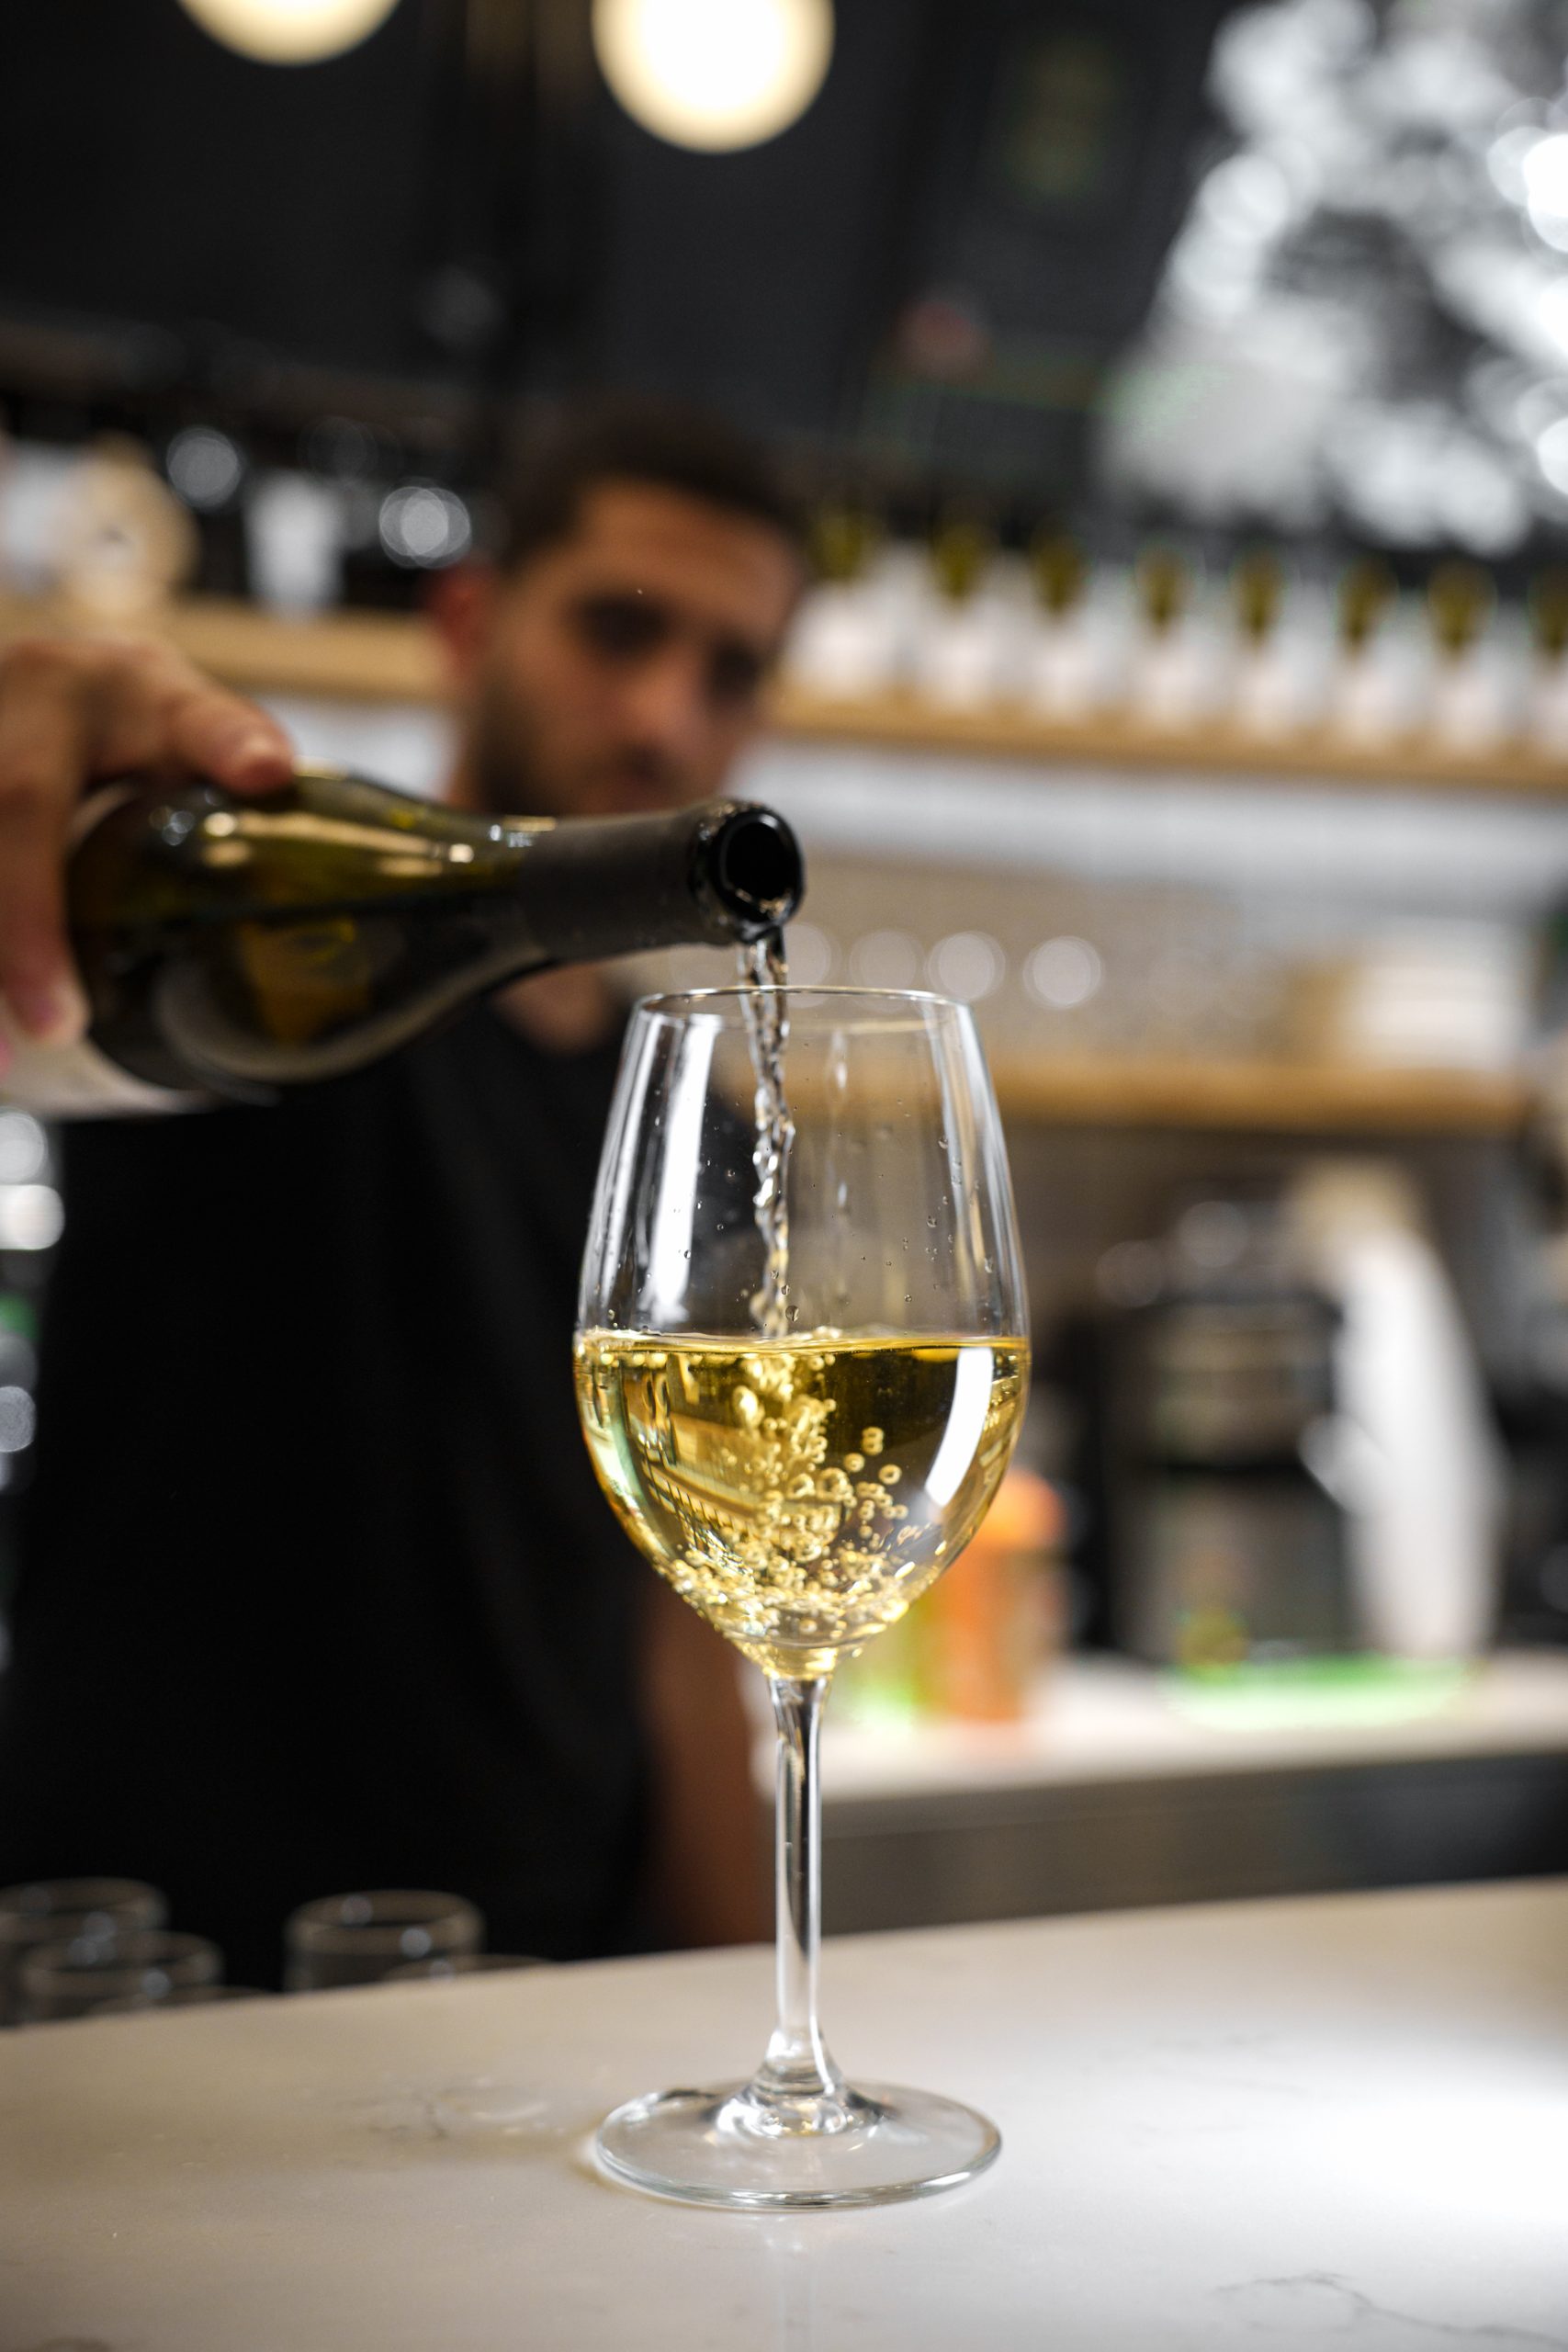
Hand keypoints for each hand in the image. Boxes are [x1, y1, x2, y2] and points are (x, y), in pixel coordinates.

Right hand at [0, 635, 292, 1052]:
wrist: (33, 695)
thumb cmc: (124, 731)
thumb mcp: (182, 738)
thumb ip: (235, 790)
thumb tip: (306, 880)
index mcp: (132, 686)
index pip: (188, 715)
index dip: (226, 742)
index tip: (266, 772)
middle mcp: (35, 689)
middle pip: (18, 806)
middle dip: (26, 923)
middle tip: (58, 1024)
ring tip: (1, 1064)